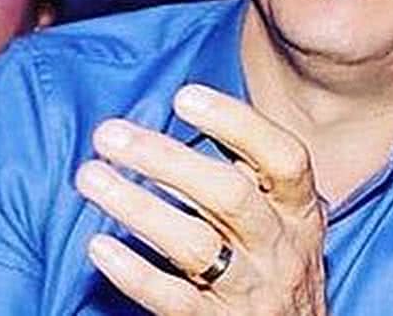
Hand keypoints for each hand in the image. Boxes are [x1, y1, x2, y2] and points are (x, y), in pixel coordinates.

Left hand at [75, 84, 326, 314]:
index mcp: (301, 212)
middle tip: (112, 134)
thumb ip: (255, 178)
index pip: (284, 159)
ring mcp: (251, 290)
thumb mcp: (288, 221)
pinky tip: (99, 247)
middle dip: (166, 159)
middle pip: (229, 196)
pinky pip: (171, 299)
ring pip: (195, 245)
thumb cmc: (279, 268)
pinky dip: (133, 272)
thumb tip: (197, 115)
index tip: (186, 96)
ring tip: (91, 177)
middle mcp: (281, 248)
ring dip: (138, 207)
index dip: (238, 124)